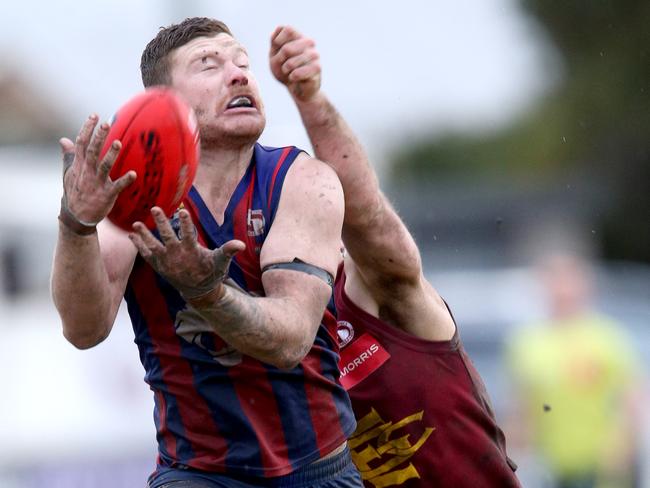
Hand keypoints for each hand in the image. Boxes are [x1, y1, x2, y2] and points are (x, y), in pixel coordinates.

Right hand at [60, 114, 135, 225]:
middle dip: (99, 137)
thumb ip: (69, 156)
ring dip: (111, 155)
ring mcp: (96, 183)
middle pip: (92, 151)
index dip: (87, 129)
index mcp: (79, 165)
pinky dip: (125, 180)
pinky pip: (117, 187)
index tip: (94, 115)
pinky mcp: (106, 195)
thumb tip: (63, 140)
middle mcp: (87, 172)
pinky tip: (134, 174)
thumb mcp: (69, 173)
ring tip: (118, 142)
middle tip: (106, 123)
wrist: (76, 216)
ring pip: (104, 166)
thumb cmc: (75, 192)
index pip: (81, 143)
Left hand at [129, 207, 245, 299]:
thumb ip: (229, 250)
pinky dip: (139, 246)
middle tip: (155, 208)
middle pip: (167, 237)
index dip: (185, 223)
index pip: (188, 234)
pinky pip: (147, 255)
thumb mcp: (222, 261)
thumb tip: (242, 245)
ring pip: (153, 245)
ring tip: (136, 224)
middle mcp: (177, 256)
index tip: (182, 211)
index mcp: (192, 252)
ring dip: (144, 234)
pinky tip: (132, 235)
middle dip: (161, 222)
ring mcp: (166, 261)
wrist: (199, 291)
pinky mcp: (159, 266)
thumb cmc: (211, 272)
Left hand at [270, 26, 320, 101]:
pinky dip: (292, 77)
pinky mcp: (317, 68)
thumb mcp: (275, 56)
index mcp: (299, 36)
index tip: (277, 51)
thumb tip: (275, 36)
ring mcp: (314, 55)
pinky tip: (295, 78)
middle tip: (283, 65)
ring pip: (291, 62)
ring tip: (289, 72)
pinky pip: (297, 73)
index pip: (288, 29)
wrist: (298, 88)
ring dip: (286, 70)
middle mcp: (309, 43)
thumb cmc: (285, 71)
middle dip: (280, 59)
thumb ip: (274, 43)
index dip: (278, 41)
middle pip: (287, 49)